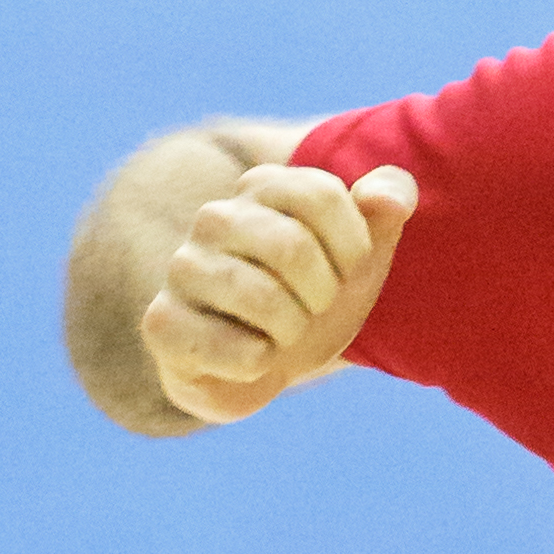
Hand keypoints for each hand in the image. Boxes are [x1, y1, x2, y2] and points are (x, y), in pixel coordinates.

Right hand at [141, 156, 417, 427]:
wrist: (265, 365)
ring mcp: (184, 269)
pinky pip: (240, 351)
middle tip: (310, 307)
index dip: (352, 248)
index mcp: (262, 187)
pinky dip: (262, 365)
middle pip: (292, 247)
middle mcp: (215, 218)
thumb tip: (390, 198)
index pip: (324, 197)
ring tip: (279, 331)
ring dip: (292, 331)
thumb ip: (386, 205)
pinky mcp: (164, 324)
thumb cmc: (314, 297)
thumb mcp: (362, 252)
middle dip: (321, 295)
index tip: (343, 270)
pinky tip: (249, 356)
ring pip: (265, 300)